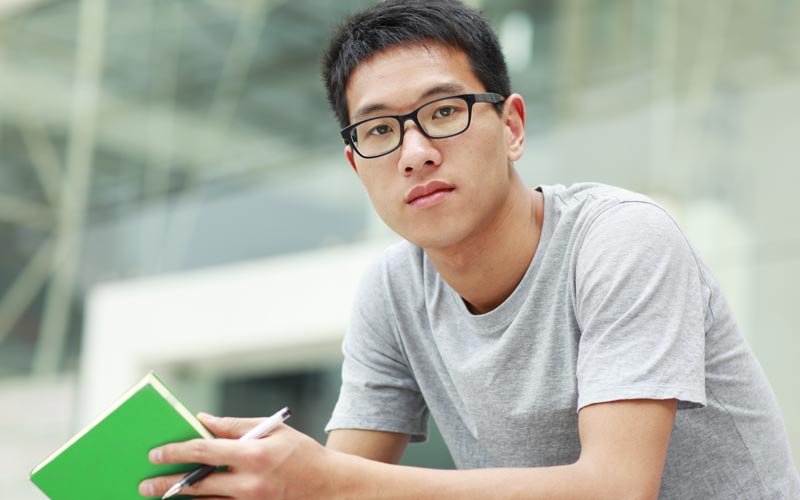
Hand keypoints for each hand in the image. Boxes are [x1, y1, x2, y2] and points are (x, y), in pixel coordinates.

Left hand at [138, 413, 335, 498]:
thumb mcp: (272, 430)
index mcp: (254, 454)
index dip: (176, 452)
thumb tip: (202, 421)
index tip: (155, 453)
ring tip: (158, 495)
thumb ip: (234, 426)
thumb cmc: (302, 454)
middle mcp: (250, 483)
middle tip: (144, 484)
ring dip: (179, 499)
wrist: (331, 487)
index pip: (204, 452)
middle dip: (167, 484)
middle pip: (197, 484)